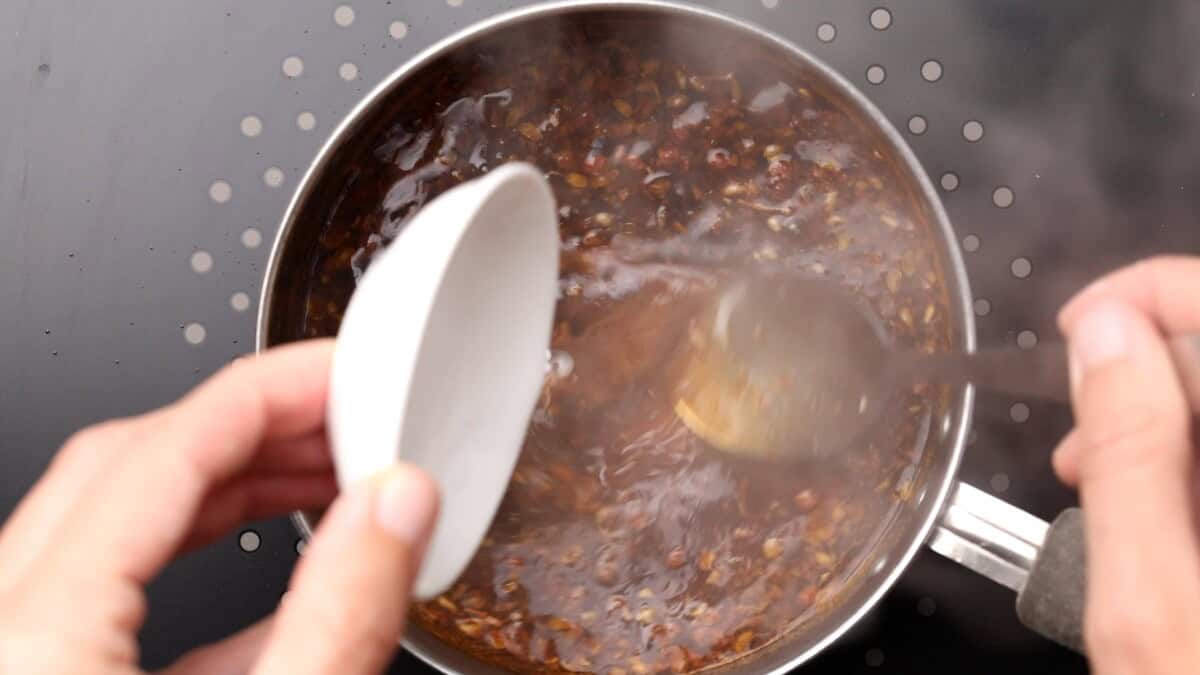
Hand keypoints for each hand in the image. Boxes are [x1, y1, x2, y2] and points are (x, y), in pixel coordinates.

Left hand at [0, 339, 439, 674]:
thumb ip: (339, 617)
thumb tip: (397, 507)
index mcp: (39, 638)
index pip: (164, 450)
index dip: (271, 391)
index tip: (346, 371)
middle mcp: (5, 634)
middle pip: (127, 467)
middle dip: (256, 428)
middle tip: (350, 417)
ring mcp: (20, 653)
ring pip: (113, 521)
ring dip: (230, 487)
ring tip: (330, 481)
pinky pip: (109, 591)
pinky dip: (201, 561)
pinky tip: (290, 574)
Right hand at [1053, 256, 1199, 673]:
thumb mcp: (1152, 604)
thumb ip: (1133, 455)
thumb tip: (1107, 334)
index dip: (1161, 295)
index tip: (1085, 328)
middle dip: (1152, 366)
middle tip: (1077, 429)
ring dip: (1161, 416)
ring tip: (1092, 471)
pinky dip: (1180, 460)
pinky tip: (1143, 494)